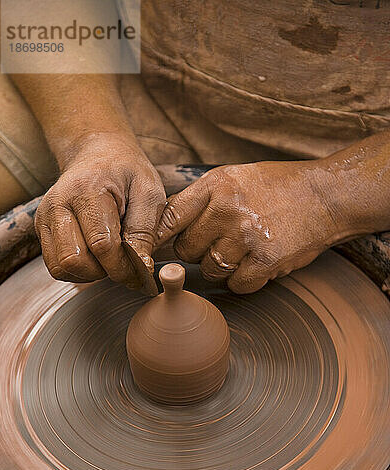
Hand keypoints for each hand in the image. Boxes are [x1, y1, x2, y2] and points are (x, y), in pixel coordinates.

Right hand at [35, 132, 165, 285]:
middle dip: (103, 271)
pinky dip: (77, 271)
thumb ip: (145, 230)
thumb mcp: (149, 192)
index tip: (140, 270)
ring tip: (109, 260)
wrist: (97, 152)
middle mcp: (58, 204)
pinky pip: (55, 266)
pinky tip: (95, 258)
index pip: (101, 245)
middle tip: (122, 263)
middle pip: (74, 260)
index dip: (122, 266)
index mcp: (86, 190)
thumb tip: (141, 266)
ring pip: (60, 268)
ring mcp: (44, 217)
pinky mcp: (42, 228)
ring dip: (88, 274)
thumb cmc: (127, 172)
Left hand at [156, 161, 351, 293]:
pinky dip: (244, 280)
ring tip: (242, 249)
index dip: (157, 238)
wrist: (325, 196)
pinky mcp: (266, 261)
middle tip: (218, 241)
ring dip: (221, 266)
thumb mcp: (234, 178)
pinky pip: (237, 285)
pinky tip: (256, 262)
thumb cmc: (276, 187)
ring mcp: (247, 237)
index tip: (150, 250)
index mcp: (217, 186)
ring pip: (210, 270)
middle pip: (187, 249)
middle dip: (198, 250)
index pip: (170, 217)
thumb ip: (200, 199)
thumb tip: (163, 225)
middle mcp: (228, 210)